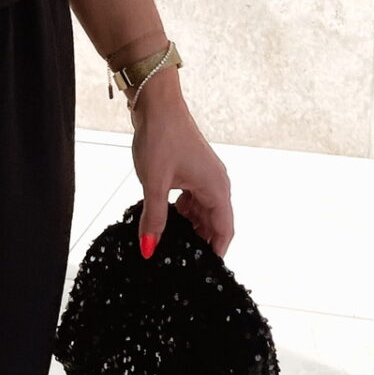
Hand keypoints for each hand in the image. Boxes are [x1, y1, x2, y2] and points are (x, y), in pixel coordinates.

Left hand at [131, 78, 233, 259]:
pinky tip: (166, 219)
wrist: (157, 103)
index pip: (224, 230)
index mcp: (216, 188)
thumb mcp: (154, 183)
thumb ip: (154, 218)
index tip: (204, 271)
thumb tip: (149, 248)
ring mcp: (205, 176)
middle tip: (182, 261)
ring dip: (189, 227)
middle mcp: (216, 183)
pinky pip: (193, 199)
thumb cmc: (161, 138)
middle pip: (214, 223)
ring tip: (172, 244)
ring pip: (202, 212)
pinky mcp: (192, 171)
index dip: (216, 252)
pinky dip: (182, 212)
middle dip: (200, 242)